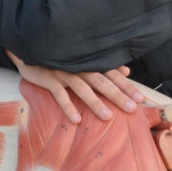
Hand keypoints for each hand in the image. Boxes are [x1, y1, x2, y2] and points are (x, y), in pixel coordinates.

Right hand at [6, 51, 144, 123]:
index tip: (140, 99)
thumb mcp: (82, 62)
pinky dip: (68, 106)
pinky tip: (76, 119)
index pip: (111, 74)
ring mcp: (63, 72)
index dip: (126, 86)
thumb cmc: (60, 60)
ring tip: (107, 117)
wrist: (31, 51)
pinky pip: (59, 94)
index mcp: (89, 63)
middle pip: (101, 81)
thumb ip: (104, 66)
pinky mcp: (48, 79)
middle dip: (117, 95)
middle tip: (131, 109)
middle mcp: (79, 67)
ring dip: (95, 102)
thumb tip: (126, 71)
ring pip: (82, 88)